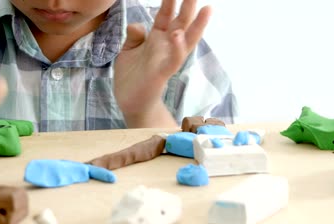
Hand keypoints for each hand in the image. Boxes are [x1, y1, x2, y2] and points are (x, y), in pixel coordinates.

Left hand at [114, 0, 210, 126]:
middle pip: (182, 22)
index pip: (166, 15)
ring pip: (186, 40)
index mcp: (158, 38)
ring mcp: (167, 59)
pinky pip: (173, 60)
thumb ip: (134, 37)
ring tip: (204, 8)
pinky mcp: (162, 73)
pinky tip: (178, 35)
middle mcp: (166, 47)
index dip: (171, 0)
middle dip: (189, 6)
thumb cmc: (132, 76)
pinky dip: (177, 48)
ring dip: (196, 25)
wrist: (130, 102)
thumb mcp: (128, 51)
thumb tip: (137, 25)